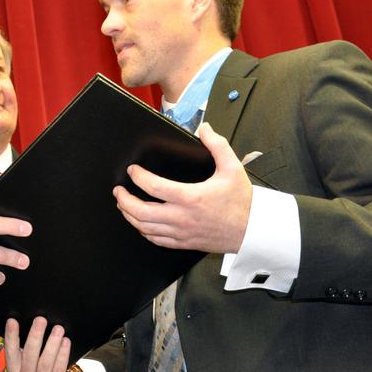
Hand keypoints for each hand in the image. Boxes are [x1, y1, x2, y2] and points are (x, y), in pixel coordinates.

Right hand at [4, 317, 79, 371]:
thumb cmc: (41, 370)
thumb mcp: (28, 362)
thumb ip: (20, 347)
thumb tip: (13, 323)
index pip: (10, 353)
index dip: (10, 337)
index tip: (12, 321)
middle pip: (29, 357)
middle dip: (35, 336)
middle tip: (40, 320)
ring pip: (45, 363)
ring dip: (52, 344)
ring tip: (58, 329)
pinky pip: (59, 370)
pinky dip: (62, 354)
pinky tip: (65, 342)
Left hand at [113, 123, 251, 253]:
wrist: (254, 230)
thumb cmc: (242, 201)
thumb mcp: (232, 168)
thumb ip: (218, 145)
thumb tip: (205, 129)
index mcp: (190, 197)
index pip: (153, 187)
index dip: (138, 177)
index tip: (132, 171)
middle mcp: (182, 217)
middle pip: (141, 212)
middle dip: (124, 200)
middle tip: (118, 191)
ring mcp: (181, 232)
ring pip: (145, 227)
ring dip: (130, 216)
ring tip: (123, 205)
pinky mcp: (184, 243)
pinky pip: (156, 240)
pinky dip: (144, 231)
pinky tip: (140, 223)